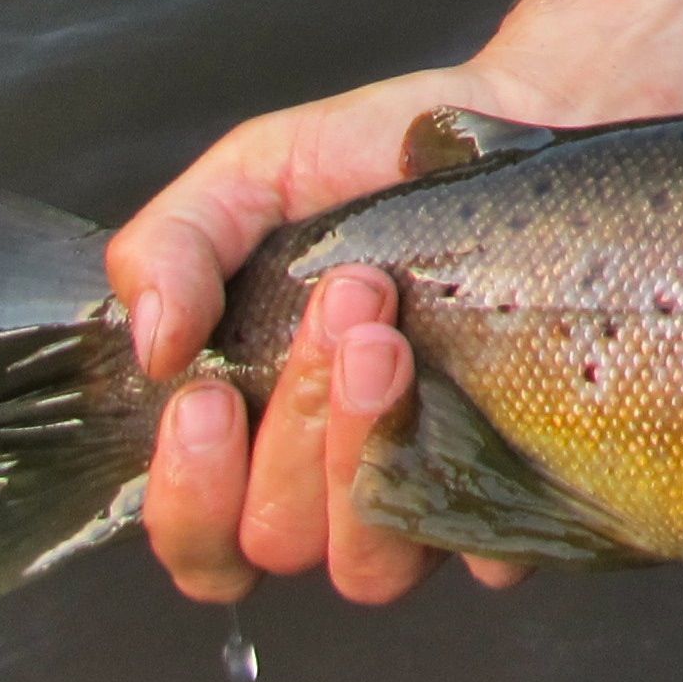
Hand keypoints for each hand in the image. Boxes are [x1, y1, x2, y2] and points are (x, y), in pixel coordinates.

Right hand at [107, 65, 557, 605]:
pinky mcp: (517, 487)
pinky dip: (470, 490)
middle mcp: (333, 485)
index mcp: (254, 432)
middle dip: (299, 419)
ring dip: (367, 447)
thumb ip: (174, 244)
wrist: (530, 119)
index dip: (190, 494)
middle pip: (279, 536)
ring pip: (369, 563)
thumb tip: (152, 344)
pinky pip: (487, 546)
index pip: (199, 538)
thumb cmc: (381, 157)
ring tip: (393, 336)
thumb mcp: (257, 173)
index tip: (207, 399)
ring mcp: (425, 495)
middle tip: (350, 296)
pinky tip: (479, 402)